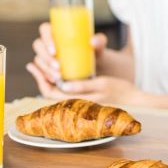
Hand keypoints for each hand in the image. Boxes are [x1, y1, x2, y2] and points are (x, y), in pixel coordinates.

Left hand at [25, 63, 145, 105]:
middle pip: (49, 93)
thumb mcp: (103, 84)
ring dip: (47, 79)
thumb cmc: (120, 91)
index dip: (40, 79)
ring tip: (40, 66)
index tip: (35, 65)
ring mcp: (78, 102)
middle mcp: (75, 104)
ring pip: (55, 93)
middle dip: (40, 78)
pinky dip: (57, 83)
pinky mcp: (83, 99)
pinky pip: (64, 93)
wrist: (134, 101)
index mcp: (78, 101)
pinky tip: (57, 74)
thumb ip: (83, 86)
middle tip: (33, 63)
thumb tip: (63, 85)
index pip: (50, 92)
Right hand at [30, 22, 108, 84]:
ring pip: (38, 59)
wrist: (96, 65)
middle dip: (46, 57)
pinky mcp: (46, 66)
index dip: (46, 38)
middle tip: (58, 66)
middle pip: (38, 45)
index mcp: (59, 30)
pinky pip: (39, 70)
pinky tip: (54, 80)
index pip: (45, 29)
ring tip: (59, 76)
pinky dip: (45, 75)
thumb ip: (100, 41)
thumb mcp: (99, 46)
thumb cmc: (95, 50)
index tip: (54, 50)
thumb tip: (93, 40)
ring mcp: (46, 54)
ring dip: (45, 68)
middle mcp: (49, 41)